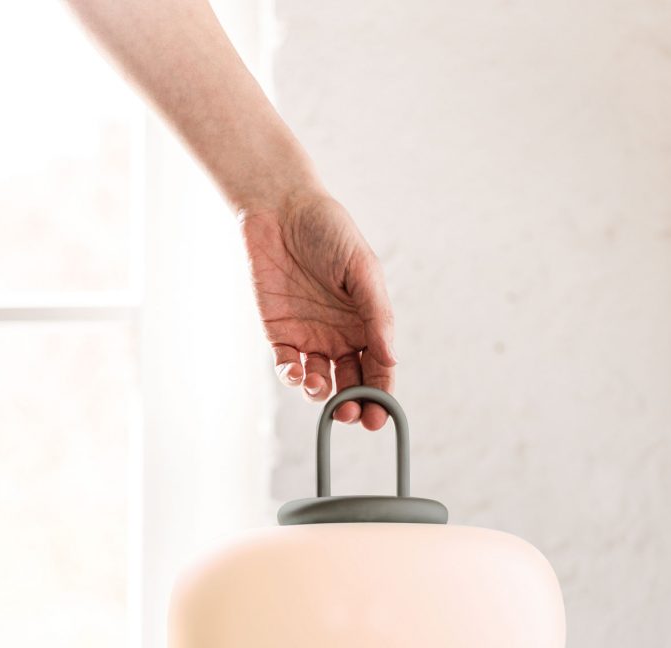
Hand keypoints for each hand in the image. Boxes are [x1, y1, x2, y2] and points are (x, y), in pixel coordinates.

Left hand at [241, 190, 395, 428]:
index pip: (379, 369)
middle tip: (352, 415)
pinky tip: (298, 373)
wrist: (281, 209)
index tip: (380, 414)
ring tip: (321, 388)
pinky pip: (288, 367)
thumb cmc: (329, 231)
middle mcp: (341, 336)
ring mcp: (310, 338)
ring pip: (320, 382)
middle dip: (354, 405)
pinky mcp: (280, 334)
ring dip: (323, 395)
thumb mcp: (362, 270)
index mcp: (367, 323)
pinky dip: (293, 377)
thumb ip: (377, 315)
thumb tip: (391, 358)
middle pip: (351, 384)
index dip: (381, 395)